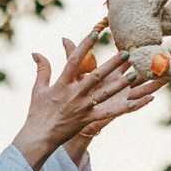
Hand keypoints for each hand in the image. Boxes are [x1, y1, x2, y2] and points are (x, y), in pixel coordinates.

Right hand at [12, 31, 131, 169]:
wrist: (39, 137)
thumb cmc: (38, 112)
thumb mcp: (38, 89)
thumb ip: (42, 69)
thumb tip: (36, 52)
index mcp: (62, 84)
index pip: (74, 61)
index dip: (84, 46)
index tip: (95, 33)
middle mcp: (74, 94)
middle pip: (96, 76)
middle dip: (112, 64)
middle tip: (126, 53)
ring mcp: (82, 107)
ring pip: (105, 93)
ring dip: (120, 84)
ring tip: (135, 75)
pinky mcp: (88, 119)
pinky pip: (107, 113)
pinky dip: (121, 109)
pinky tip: (134, 103)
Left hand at [61, 42, 169, 162]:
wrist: (69, 116)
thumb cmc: (72, 94)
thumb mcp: (74, 72)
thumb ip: (73, 55)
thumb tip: (65, 38)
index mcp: (113, 74)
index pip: (131, 59)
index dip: (142, 50)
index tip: (154, 40)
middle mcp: (121, 84)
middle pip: (144, 71)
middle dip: (158, 63)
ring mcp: (122, 97)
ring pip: (144, 87)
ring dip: (158, 81)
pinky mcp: (118, 109)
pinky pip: (133, 106)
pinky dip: (142, 102)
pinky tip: (152, 98)